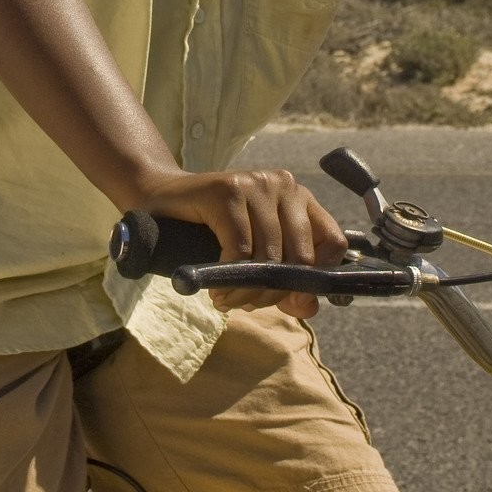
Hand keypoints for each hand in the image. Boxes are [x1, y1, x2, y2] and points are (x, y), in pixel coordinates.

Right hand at [138, 168, 347, 318]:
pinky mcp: (228, 190)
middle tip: (246, 304)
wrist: (158, 201)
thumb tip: (308, 307)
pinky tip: (215, 288)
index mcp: (299, 198)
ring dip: (247, 292)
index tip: (290, 298)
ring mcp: (257, 184)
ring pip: (270, 258)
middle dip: (274, 293)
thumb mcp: (254, 258)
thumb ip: (285, 281)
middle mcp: (284, 185)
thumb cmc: (207, 232)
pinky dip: (229, 279)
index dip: (316, 279)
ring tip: (227, 300)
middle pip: (301, 257)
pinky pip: (241, 251)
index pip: (333, 243)